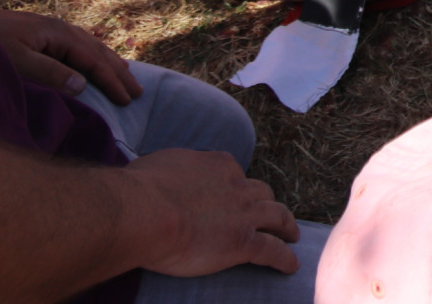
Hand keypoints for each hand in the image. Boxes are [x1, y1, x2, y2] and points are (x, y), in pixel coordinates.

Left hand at [0, 8, 140, 104]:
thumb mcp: (18, 60)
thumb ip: (49, 72)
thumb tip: (83, 85)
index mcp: (60, 35)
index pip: (94, 61)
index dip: (111, 81)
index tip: (127, 99)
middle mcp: (62, 29)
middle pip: (99, 52)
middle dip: (119, 72)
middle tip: (138, 92)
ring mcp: (54, 29)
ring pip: (91, 47)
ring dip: (110, 63)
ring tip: (126, 75)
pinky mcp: (44, 33)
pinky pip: (80, 46)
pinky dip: (94, 56)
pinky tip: (94, 59)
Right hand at [122, 149, 300, 276]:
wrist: (145, 213)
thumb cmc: (139, 190)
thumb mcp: (158, 166)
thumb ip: (170, 172)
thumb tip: (162, 177)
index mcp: (218, 166)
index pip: (234, 176)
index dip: (237, 187)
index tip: (236, 196)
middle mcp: (237, 186)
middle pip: (262, 194)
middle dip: (267, 203)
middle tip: (272, 214)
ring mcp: (244, 214)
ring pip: (277, 217)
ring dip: (286, 226)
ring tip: (292, 235)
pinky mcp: (244, 242)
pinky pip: (272, 250)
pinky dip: (284, 258)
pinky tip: (291, 265)